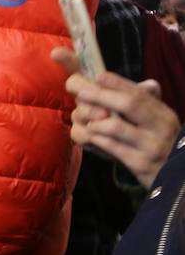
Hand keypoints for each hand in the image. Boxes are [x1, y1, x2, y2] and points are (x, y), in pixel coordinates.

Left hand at [52, 46, 179, 188]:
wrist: (174, 178)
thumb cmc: (155, 145)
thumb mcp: (154, 123)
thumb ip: (143, 103)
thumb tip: (131, 81)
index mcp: (163, 113)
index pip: (140, 93)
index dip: (118, 83)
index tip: (98, 76)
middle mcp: (161, 127)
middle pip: (130, 104)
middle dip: (101, 95)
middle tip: (80, 93)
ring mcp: (152, 146)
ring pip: (116, 127)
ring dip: (94, 121)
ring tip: (85, 121)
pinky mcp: (140, 164)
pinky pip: (112, 147)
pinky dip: (96, 139)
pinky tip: (89, 136)